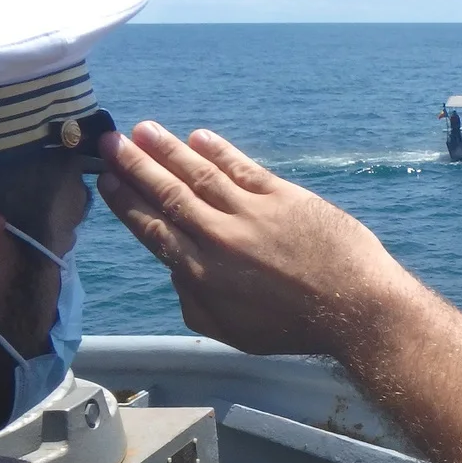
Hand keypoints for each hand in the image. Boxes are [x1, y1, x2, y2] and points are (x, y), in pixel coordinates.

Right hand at [97, 121, 405, 356]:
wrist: (355, 308)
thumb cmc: (295, 328)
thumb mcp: (233, 332)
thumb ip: (193, 303)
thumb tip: (175, 271)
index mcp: (202, 274)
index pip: (153, 229)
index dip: (126, 202)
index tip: (106, 180)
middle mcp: (220, 238)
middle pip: (168, 194)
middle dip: (135, 166)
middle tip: (109, 142)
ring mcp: (253, 214)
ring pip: (199, 174)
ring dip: (168, 150)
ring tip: (143, 130)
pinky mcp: (285, 197)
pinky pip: (243, 168)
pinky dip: (219, 151)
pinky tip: (199, 137)